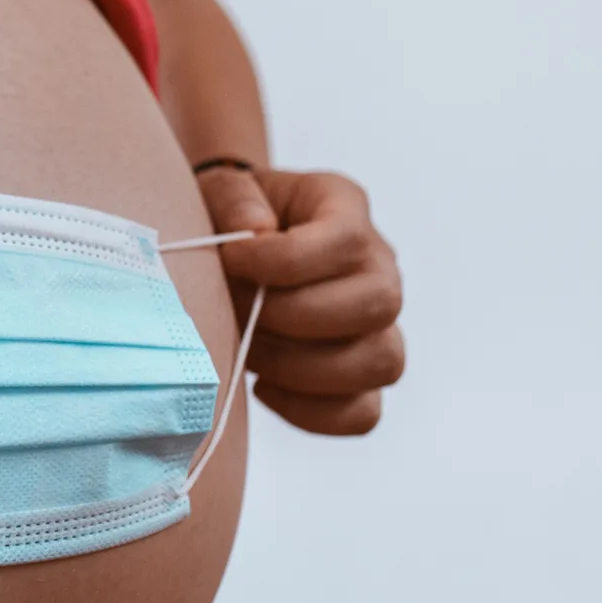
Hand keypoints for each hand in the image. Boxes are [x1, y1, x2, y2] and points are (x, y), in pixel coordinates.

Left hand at [196, 167, 404, 434]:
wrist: (231, 254)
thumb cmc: (229, 220)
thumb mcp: (220, 189)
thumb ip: (234, 199)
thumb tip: (257, 230)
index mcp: (346, 209)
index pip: (346, 241)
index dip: (284, 260)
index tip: (231, 261)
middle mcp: (379, 267)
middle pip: (379, 304)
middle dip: (293, 317)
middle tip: (240, 311)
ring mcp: (379, 325)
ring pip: (381, 362)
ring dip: (302, 367)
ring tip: (250, 349)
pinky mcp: (362, 378)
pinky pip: (363, 413)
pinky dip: (310, 411)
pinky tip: (263, 385)